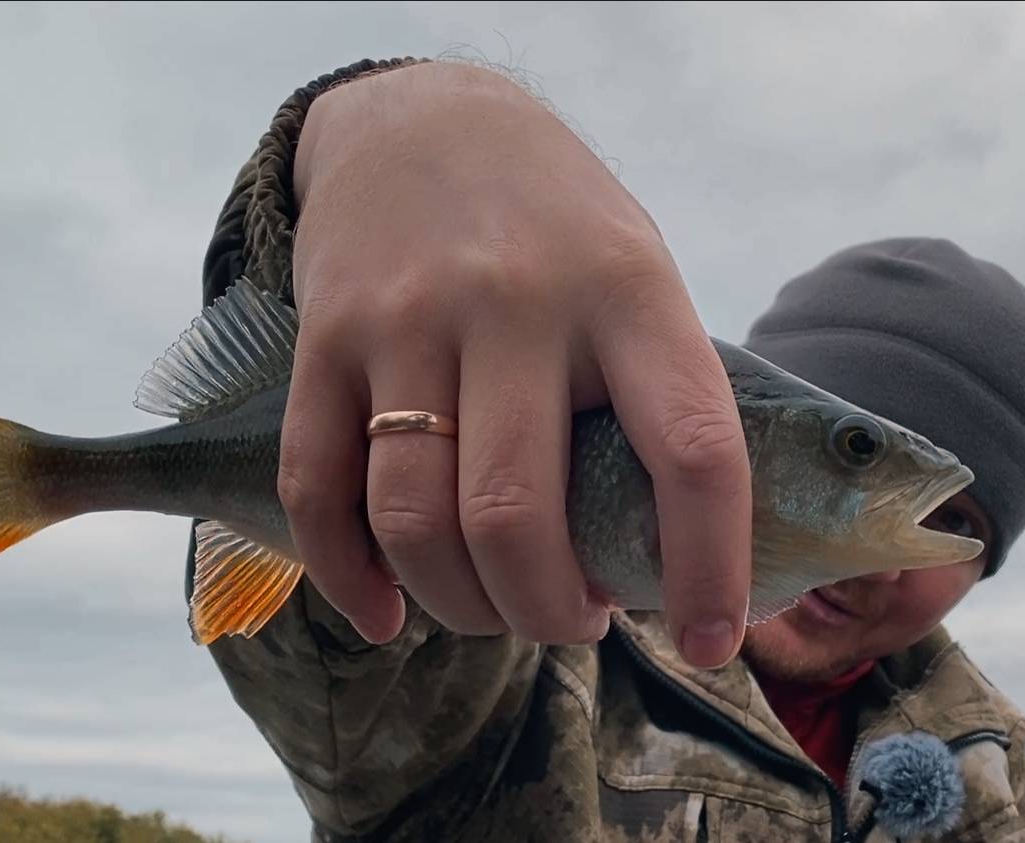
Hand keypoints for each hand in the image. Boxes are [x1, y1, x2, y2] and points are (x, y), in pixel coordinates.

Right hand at [277, 62, 752, 668]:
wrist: (425, 119)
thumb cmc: (557, 224)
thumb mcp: (638, 274)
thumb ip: (653, 396)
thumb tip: (664, 559)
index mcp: (626, 289)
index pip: (688, 449)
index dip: (707, 565)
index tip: (708, 639)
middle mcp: (514, 302)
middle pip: (514, 517)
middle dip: (548, 613)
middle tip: (572, 620)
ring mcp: (406, 318)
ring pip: (413, 519)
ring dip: (458, 606)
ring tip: (492, 610)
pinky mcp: (324, 338)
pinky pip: (317, 489)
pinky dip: (347, 576)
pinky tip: (384, 610)